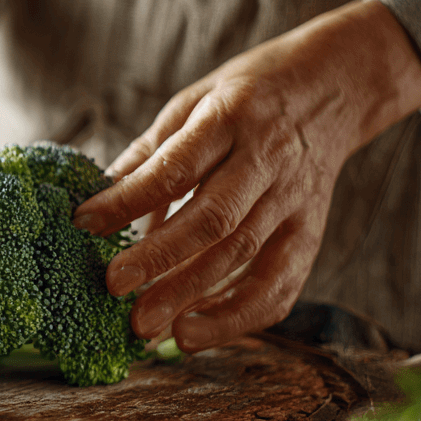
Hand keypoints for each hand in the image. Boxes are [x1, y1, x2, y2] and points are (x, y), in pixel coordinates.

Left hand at [72, 0, 420, 352]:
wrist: (337, 85)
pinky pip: (280, 285)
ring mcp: (294, 201)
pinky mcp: (310, 233)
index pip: (175, 168)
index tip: (84, 223)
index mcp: (229, 120)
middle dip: (159, 258)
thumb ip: (149, 152)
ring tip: (146, 327)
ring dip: (191, 296)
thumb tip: (96, 197)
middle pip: (212, 220)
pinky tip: (193, 335)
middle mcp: (267, 162)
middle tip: (113, 287)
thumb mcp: (194, 102)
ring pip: (242, 257)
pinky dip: (238, 317)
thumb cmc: (249, 96)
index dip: (128, 199)